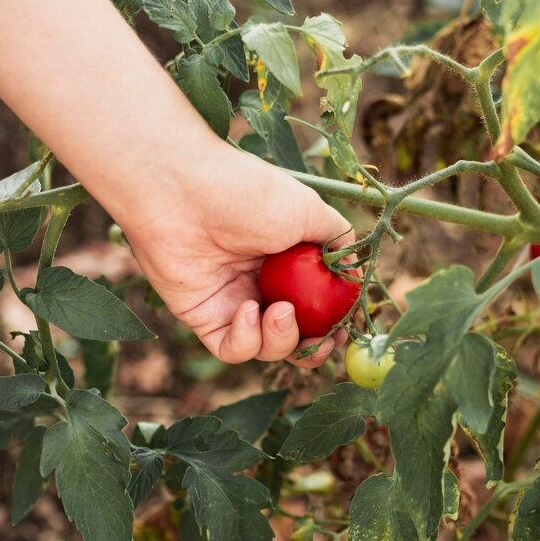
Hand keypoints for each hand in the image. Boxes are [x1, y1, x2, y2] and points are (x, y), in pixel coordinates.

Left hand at [122, 145, 353, 366]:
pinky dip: (247, 340)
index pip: (317, 306)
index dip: (334, 323)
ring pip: (267, 348)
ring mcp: (233, 302)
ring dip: (283, 340)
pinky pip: (233, 349)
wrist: (185, 191)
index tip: (345, 328)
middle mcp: (262, 284)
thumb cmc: (248, 193)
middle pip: (295, 336)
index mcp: (289, 260)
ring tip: (281, 312)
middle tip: (324, 342)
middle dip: (314, 348)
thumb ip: (338, 242)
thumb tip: (355, 273)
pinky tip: (249, 312)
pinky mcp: (203, 317)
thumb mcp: (310, 210)